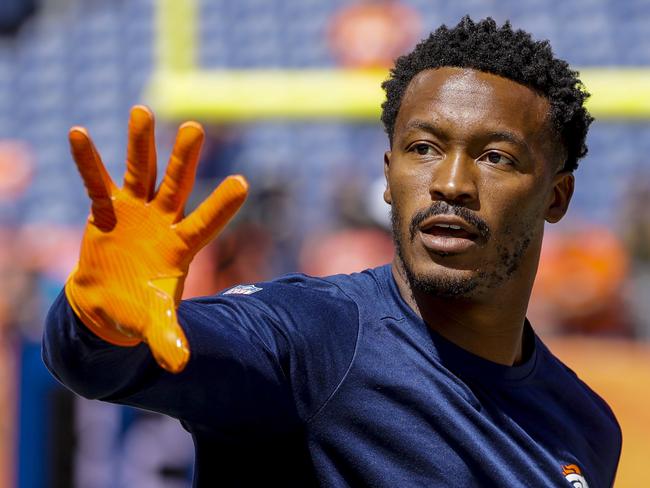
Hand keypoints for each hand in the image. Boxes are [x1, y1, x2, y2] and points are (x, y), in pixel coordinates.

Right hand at [65, 105, 247, 372]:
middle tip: (196, 127)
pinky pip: (96, 182)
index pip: (206, 223)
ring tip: (143, 111)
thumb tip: (179, 365)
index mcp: (182, 247)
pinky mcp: (107, 211)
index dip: (221, 205)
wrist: (110, 302)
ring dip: (140, 144)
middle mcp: (163, 222)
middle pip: (176, 185)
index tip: (242, 182)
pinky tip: (78, 133)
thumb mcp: (154, 324)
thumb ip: (168, 339)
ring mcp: (136, 212)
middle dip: (184, 159)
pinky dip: (88, 161)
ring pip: (140, 172)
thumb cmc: (139, 309)